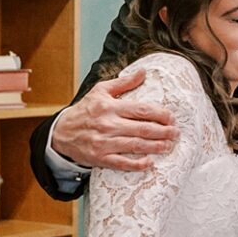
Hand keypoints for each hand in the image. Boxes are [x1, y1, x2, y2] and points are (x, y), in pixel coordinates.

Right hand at [52, 69, 178, 170]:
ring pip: (135, 146)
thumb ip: (123, 83)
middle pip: (142, 129)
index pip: (141, 110)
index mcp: (109, 106)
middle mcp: (108, 124)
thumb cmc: (85, 110)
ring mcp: (104, 142)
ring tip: (169, 146)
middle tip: (176, 133)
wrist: (61, 133)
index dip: (160, 114)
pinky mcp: (100, 158)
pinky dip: (137, 164)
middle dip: (163, 132)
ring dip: (155, 147)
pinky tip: (150, 162)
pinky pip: (122, 163)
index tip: (171, 117)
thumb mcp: (100, 91)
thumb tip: (143, 72)